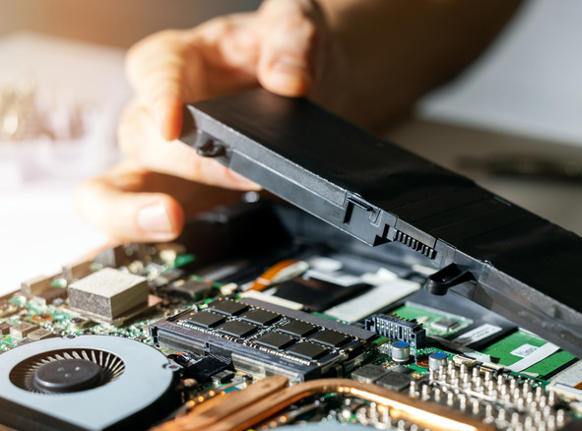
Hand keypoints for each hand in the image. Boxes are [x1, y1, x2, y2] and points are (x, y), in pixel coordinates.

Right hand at [77, 0, 341, 241]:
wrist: (309, 86)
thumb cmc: (285, 52)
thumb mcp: (296, 27)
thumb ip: (291, 43)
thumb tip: (289, 83)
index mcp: (181, 60)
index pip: (154, 71)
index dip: (160, 97)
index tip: (175, 122)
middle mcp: (162, 110)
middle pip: (143, 136)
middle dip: (190, 163)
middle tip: (242, 176)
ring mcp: (167, 160)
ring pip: (113, 187)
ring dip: (131, 212)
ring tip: (168, 221)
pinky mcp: (183, 194)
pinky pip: (138, 223)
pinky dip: (132, 244)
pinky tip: (137, 267)